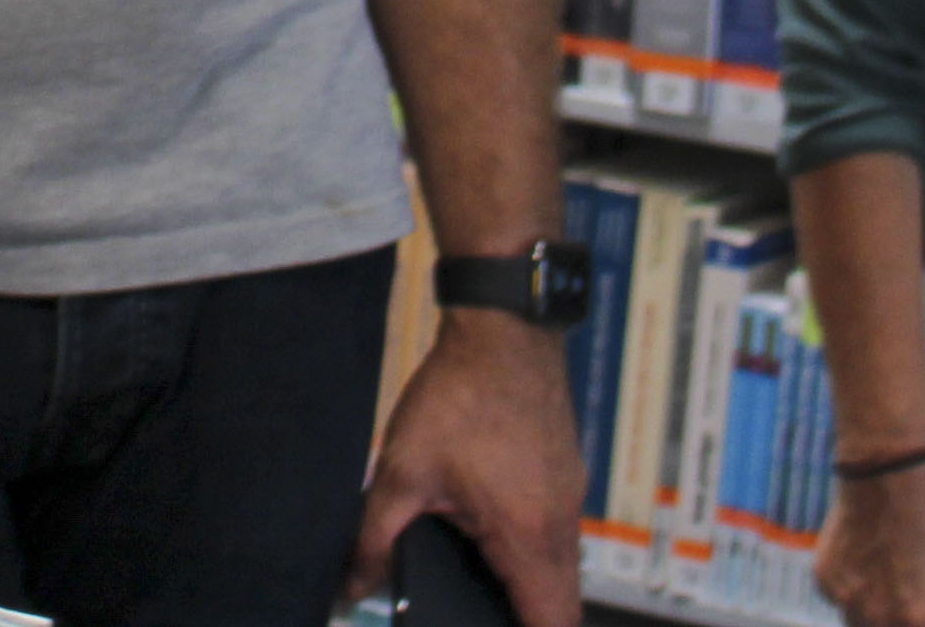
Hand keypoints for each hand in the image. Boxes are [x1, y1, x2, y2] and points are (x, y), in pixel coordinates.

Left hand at [348, 316, 586, 626]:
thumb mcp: (401, 472)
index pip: (552, 622)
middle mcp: (562, 523)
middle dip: (527, 619)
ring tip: (484, 583)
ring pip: (563, 569)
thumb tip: (353, 587)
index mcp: (527, 534)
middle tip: (482, 616)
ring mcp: (571, 496)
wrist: (504, 327)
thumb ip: (374, 539)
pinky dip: (534, 549)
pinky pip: (560, 533)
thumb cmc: (457, 395)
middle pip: (561, 603)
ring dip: (531, 584)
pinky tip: (493, 533)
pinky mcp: (568, 474)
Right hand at [814, 459, 924, 626]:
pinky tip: (867, 565)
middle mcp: (879, 619)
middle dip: (909, 621)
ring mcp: (847, 601)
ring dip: (877, 615)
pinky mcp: (825, 580)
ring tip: (890, 584)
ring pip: (861, 625)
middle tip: (915, 598)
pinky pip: (841, 601)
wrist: (885, 475)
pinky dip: (854, 592)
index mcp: (920, 621)